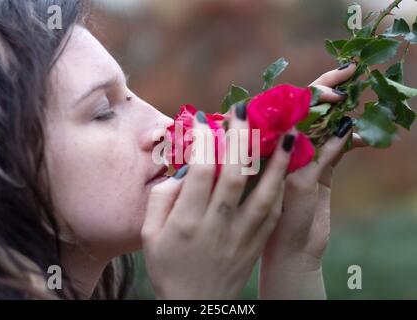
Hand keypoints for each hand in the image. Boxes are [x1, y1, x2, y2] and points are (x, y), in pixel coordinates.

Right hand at [142, 105, 294, 298]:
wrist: (197, 307)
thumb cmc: (168, 269)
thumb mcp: (149, 236)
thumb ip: (161, 200)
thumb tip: (183, 171)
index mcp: (186, 222)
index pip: (199, 172)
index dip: (204, 141)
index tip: (206, 118)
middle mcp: (217, 226)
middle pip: (234, 175)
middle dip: (241, 138)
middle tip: (247, 109)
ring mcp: (241, 236)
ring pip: (263, 193)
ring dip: (276, 161)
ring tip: (287, 133)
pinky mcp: (255, 245)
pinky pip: (273, 214)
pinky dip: (281, 188)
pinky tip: (287, 168)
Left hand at [259, 63, 366, 298]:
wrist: (290, 251)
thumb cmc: (275, 220)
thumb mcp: (286, 184)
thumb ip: (298, 156)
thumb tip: (309, 125)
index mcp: (271, 145)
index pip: (288, 108)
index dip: (309, 91)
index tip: (334, 82)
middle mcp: (286, 147)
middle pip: (307, 110)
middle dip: (327, 89)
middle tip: (352, 70)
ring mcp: (304, 157)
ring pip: (324, 126)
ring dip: (341, 112)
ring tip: (359, 98)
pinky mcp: (320, 171)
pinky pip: (336, 148)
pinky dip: (348, 141)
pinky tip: (363, 137)